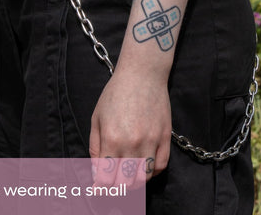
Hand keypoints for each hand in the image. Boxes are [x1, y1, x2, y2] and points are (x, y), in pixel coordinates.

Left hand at [89, 66, 170, 188]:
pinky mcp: (165, 136)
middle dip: (117, 187)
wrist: (142, 73)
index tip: (99, 187)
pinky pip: (161, 165)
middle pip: (125, 183)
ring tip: (128, 177)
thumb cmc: (116, 92)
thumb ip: (95, 147)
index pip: (106, 178)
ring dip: (135, 182)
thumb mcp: (97, 117)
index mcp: (111, 139)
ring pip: (144, 178)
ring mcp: (151, 141)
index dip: (101, 187)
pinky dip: (153, 172)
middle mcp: (132, 144)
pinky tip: (145, 166)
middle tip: (113, 183)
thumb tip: (97, 172)